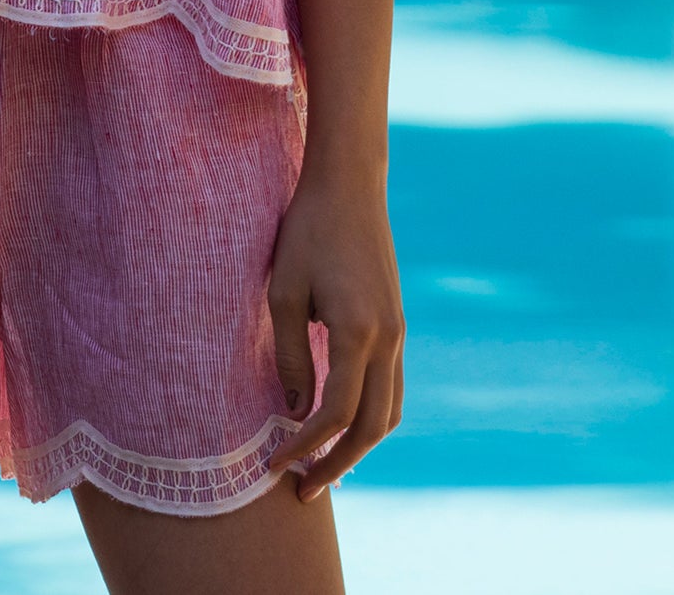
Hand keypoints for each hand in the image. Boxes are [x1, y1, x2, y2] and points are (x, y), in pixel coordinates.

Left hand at [264, 167, 404, 501]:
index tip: (274, 464)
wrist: (350, 184)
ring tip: (323, 466)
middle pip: (373, 427)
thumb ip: (291, 356)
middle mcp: (389, 338)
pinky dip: (370, 415)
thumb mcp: (284, 291)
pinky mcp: (397, 321)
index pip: (336, 414)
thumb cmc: (308, 231)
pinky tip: (341, 422)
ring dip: (360, 445)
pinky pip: (391, 385)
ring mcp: (399, 331)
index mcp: (359, 332)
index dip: (305, 447)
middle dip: (338, 463)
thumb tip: (295, 414)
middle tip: (302, 489)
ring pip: (390, 410)